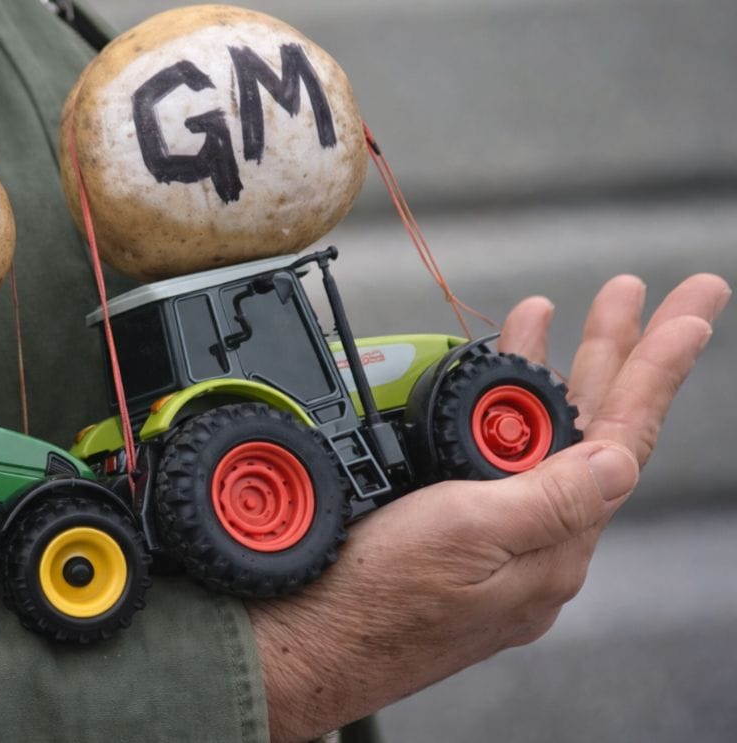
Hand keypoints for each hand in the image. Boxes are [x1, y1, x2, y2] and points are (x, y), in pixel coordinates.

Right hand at [251, 273, 730, 741]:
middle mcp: (530, 545)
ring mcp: (489, 544)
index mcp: (551, 545)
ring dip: (544, 371)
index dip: (657, 367)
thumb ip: (551, 499)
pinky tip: (484, 391)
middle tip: (628, 291)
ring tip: (545, 315)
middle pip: (585, 431)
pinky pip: (491, 462)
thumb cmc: (371, 603)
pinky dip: (494, 411)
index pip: (621, 440)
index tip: (690, 311)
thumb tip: (619, 459)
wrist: (297, 645)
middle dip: (609, 353)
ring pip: (532, 442)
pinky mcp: (446, 541)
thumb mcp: (468, 537)